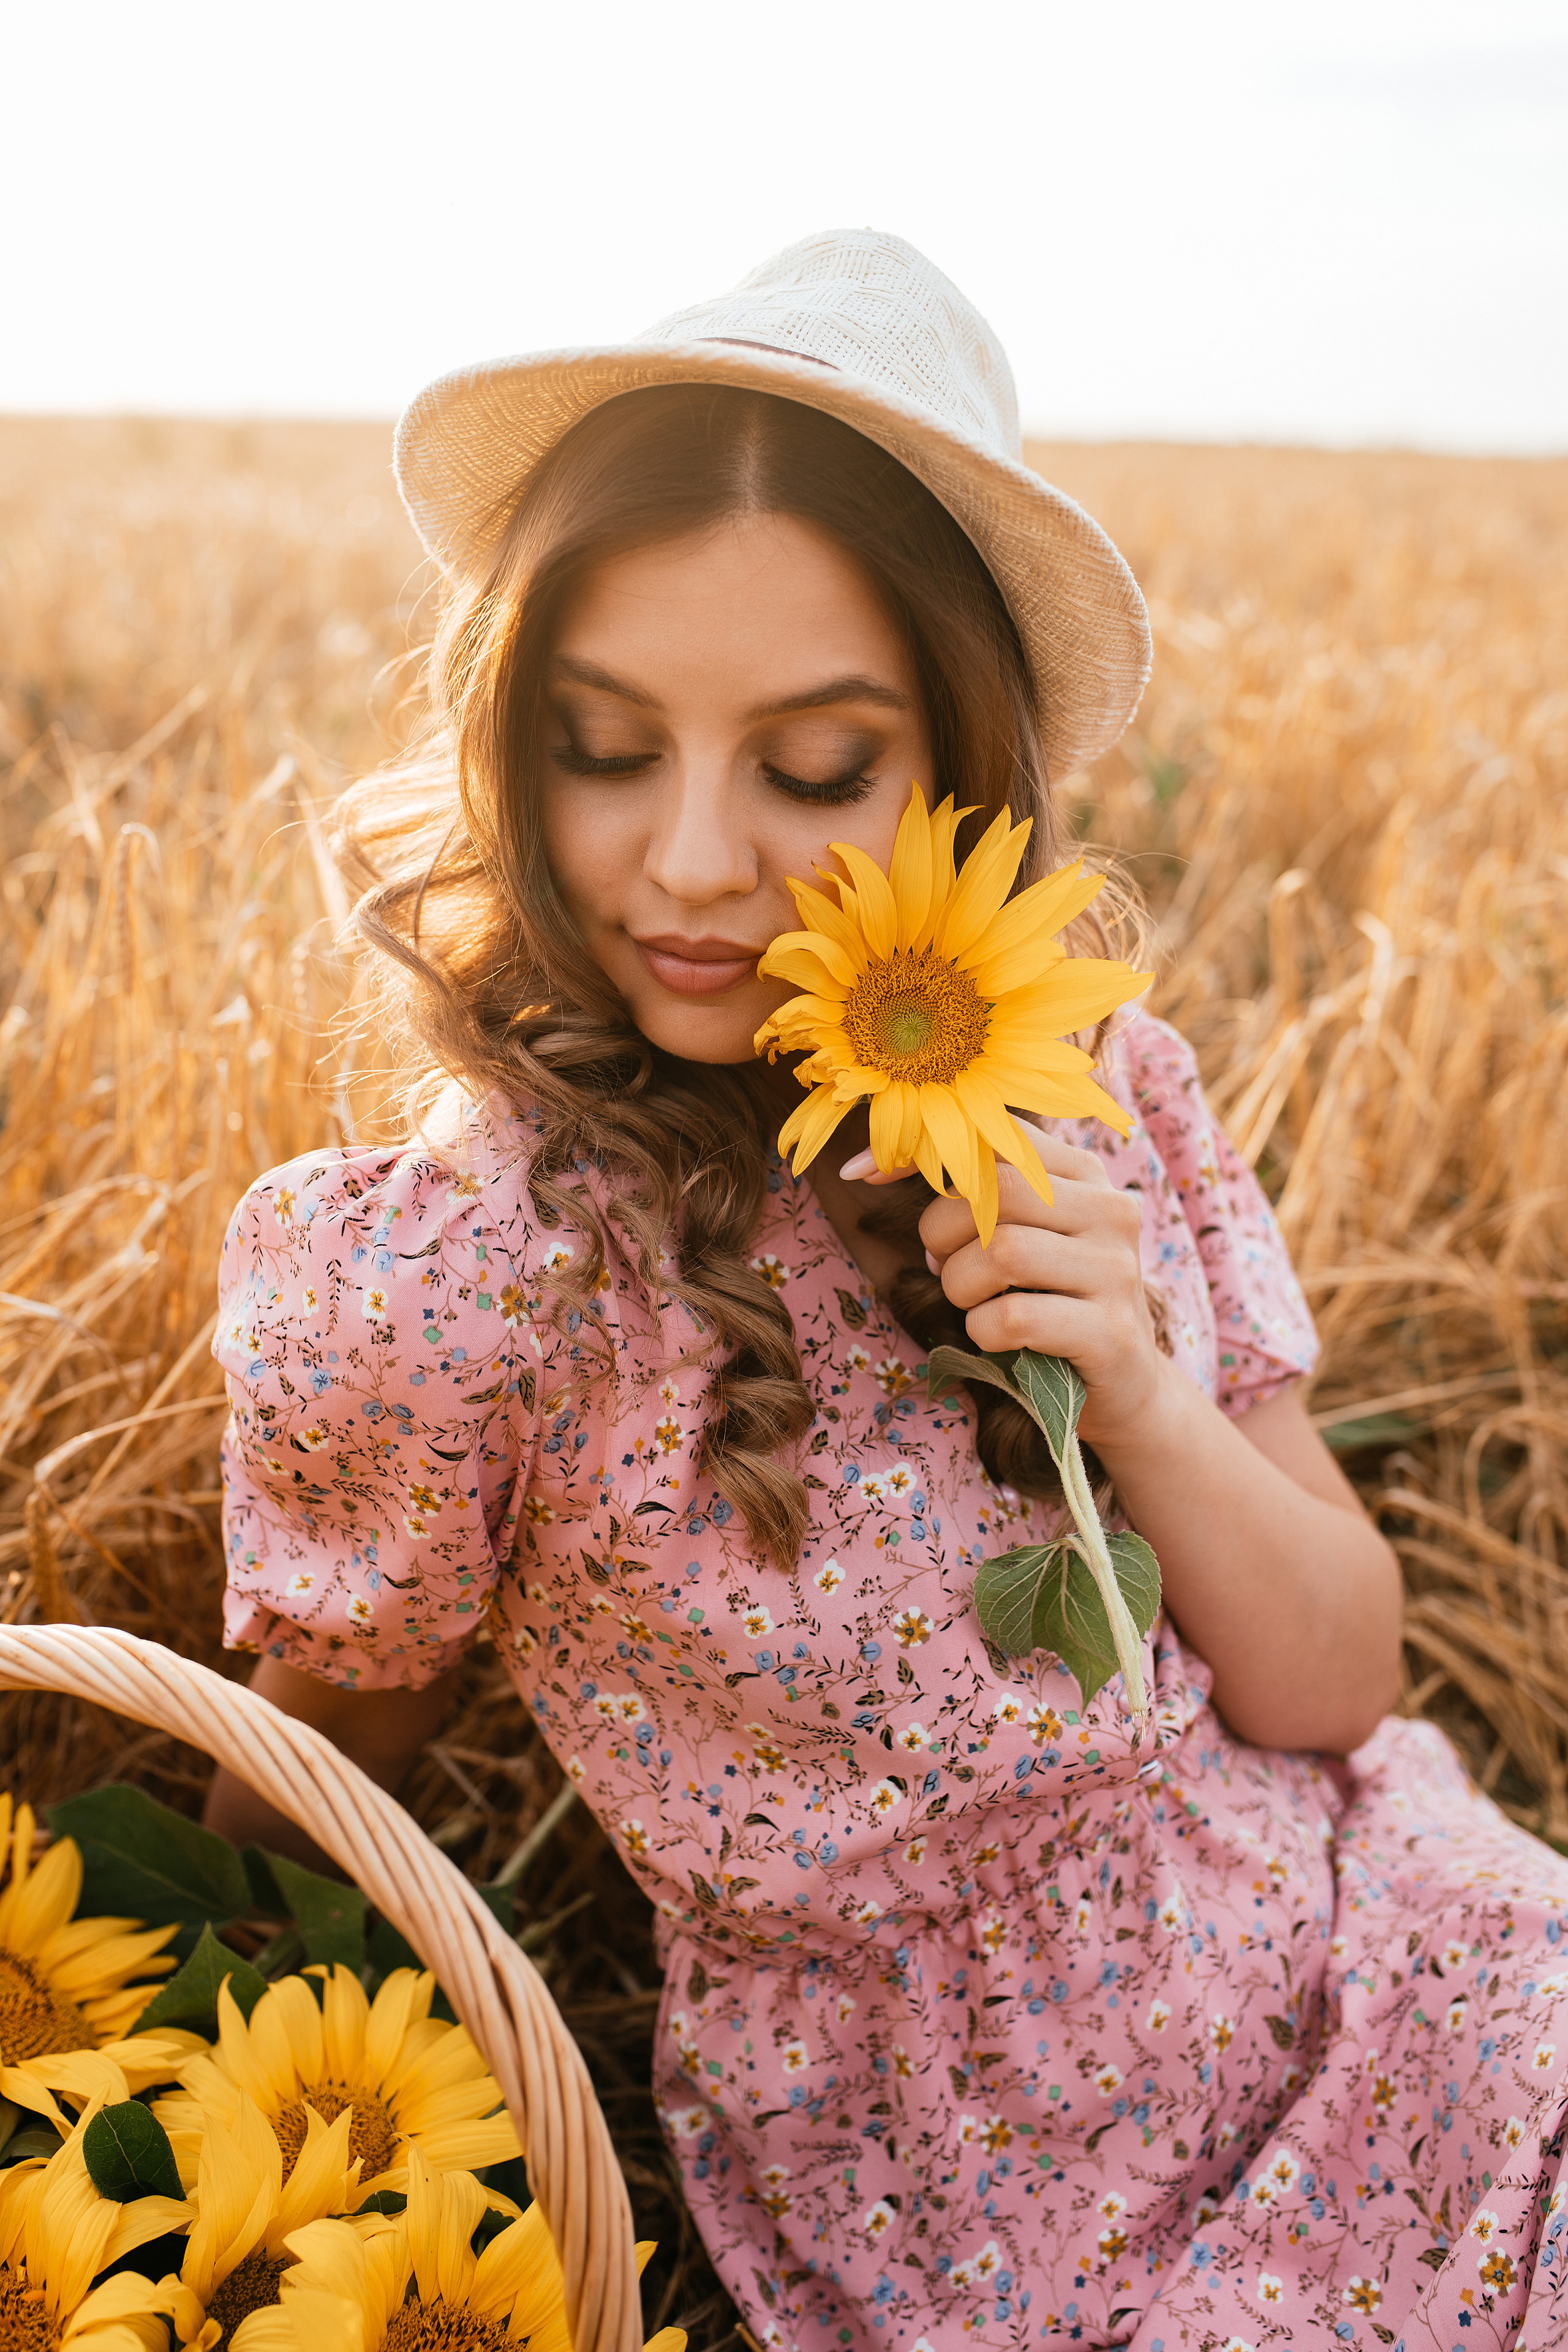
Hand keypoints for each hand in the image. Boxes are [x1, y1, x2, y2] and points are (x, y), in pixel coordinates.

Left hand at [851, 1121, 1165, 1453]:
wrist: (1121, 1386)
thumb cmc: (1045, 1301)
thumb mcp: (1012, 1233)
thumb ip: (960, 1193)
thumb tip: (861, 1165)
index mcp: (1084, 1173)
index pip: (994, 1136)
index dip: (920, 1152)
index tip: (862, 1173)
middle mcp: (1111, 1210)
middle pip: (996, 1191)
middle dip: (942, 1232)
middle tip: (942, 1267)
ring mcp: (1117, 1271)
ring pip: (1003, 1253)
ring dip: (960, 1287)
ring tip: (973, 1305)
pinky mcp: (1111, 1332)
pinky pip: (1014, 1317)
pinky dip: (983, 1332)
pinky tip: (997, 1340)